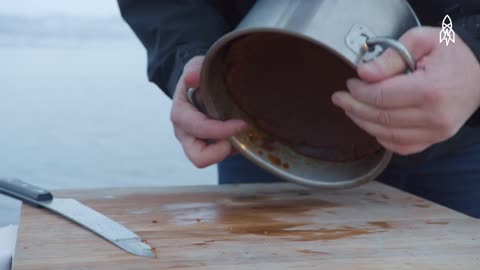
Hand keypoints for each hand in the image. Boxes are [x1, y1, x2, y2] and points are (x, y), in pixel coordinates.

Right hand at [170, 56, 246, 167]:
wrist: (201, 84)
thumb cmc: (199, 77)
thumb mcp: (196, 66)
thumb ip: (194, 68)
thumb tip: (192, 78)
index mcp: (181, 115)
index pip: (199, 129)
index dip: (222, 130)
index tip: (243, 124)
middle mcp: (185, 133)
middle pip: (199, 157)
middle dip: (221, 150)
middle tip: (238, 136)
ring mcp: (195, 143)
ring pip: (210, 160)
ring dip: (228, 150)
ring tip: (240, 133)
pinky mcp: (208, 147)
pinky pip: (221, 155)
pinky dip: (233, 147)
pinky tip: (240, 131)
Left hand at [332, 27, 479, 154]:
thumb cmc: (452, 55)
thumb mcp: (422, 40)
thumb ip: (391, 57)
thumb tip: (364, 73)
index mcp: (430, 90)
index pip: (381, 96)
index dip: (359, 92)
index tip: (350, 84)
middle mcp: (434, 116)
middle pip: (380, 117)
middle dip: (353, 107)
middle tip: (340, 98)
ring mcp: (436, 132)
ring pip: (386, 134)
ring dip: (362, 122)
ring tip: (350, 109)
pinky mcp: (435, 139)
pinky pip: (400, 146)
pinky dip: (381, 137)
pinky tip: (370, 124)